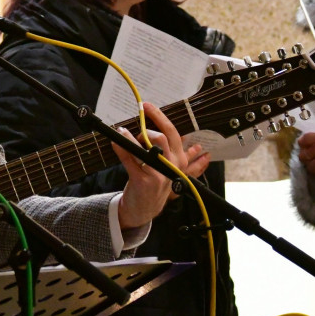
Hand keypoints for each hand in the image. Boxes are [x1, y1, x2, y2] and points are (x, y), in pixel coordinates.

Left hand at [113, 103, 204, 227]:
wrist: (145, 209)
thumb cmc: (157, 185)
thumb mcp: (173, 169)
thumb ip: (185, 158)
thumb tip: (198, 148)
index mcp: (180, 160)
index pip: (173, 133)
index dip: (159, 117)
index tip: (147, 106)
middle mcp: (172, 166)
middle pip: (162, 138)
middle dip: (147, 128)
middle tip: (138, 123)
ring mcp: (158, 175)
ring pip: (148, 148)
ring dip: (133, 137)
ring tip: (123, 133)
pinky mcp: (143, 182)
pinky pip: (130, 160)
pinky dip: (121, 148)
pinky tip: (115, 141)